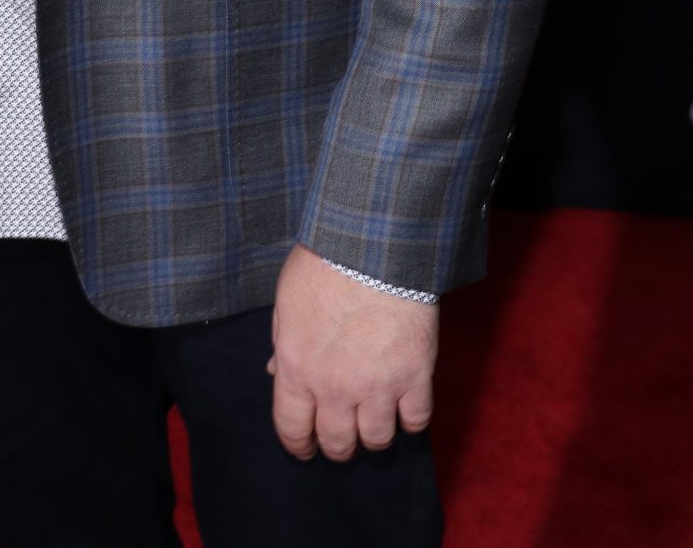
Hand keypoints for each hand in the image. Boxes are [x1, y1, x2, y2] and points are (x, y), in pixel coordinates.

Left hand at [268, 243, 437, 460]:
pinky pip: (416, 421)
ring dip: (373, 435)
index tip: (305, 448)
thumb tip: (277, 373)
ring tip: (373, 419)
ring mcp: (377, 385)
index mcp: (298, 367)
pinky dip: (410, 419)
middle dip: (337, 446)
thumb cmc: (325, 263)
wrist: (374, 244)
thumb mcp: (287, 300)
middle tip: (342, 438)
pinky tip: (404, 406)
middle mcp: (335, 386)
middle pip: (337, 443)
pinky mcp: (415, 376)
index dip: (298, 445)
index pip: (292, 428)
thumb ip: (283, 342)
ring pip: (376, 440)